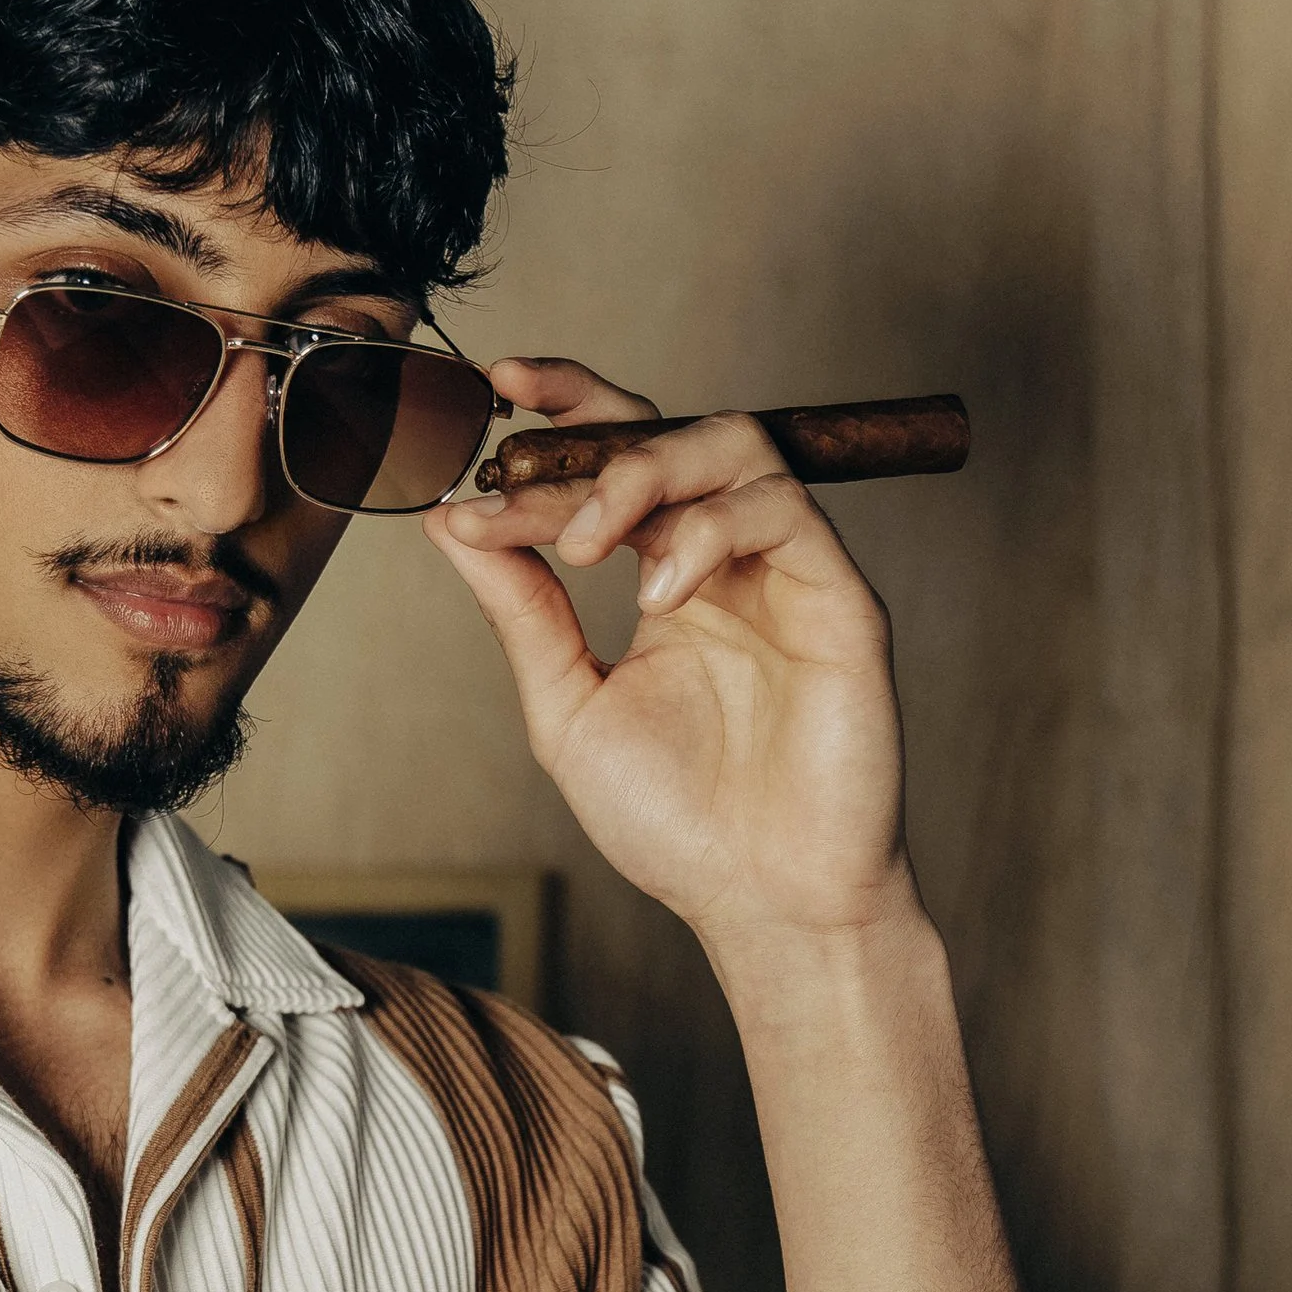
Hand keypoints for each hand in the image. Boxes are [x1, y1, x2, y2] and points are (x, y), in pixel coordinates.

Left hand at [425, 354, 918, 963]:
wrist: (764, 905)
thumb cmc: (676, 823)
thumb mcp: (567, 706)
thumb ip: (521, 611)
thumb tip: (451, 520)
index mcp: (669, 575)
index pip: (621, 455)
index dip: (563, 405)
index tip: (490, 386)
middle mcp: (731, 559)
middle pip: (674, 430)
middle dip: (591, 430)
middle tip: (514, 475)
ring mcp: (789, 572)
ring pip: (732, 447)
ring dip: (643, 476)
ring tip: (583, 546)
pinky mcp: (841, 598)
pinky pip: (782, 510)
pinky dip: (708, 531)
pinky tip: (659, 594)